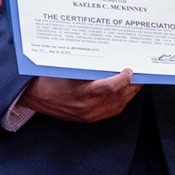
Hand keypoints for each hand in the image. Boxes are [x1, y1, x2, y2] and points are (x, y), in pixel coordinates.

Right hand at [20, 69, 141, 122]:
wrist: (35, 96)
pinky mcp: (89, 119)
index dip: (124, 79)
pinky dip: (122, 100)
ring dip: (130, 92)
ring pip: (118, 104)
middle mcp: (87, 107)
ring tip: (136, 80)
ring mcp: (89, 115)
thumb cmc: (50, 79)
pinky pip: (112, 111)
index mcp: (82, 93)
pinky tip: (126, 91)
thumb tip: (111, 56)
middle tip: (140, 72)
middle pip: (119, 96)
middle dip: (133, 84)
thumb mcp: (68, 68)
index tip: (129, 70)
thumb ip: (90, 65)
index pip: (110, 88)